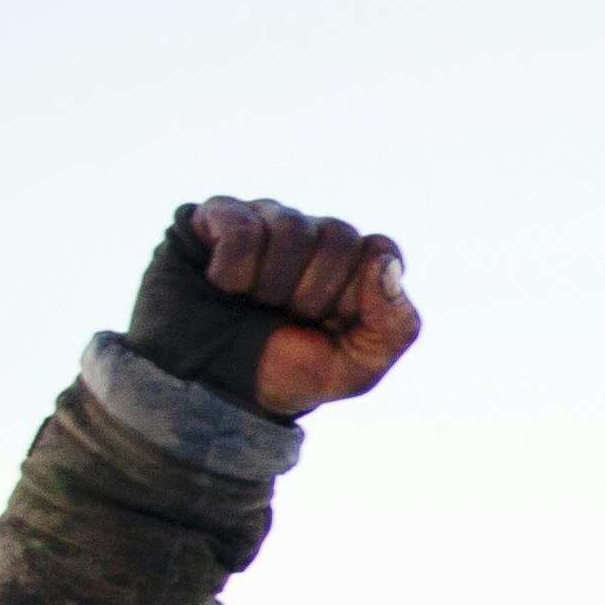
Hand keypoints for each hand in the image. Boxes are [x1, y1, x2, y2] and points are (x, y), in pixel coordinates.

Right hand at [124, 196, 421, 417]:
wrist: (210, 387)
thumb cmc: (286, 373)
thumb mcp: (355, 369)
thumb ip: (394, 325)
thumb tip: (387, 262)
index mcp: (352, 267)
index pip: (381, 248)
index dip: (359, 291)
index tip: (333, 322)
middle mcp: (313, 235)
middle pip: (338, 234)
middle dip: (313, 293)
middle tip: (289, 316)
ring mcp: (266, 221)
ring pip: (290, 227)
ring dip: (272, 284)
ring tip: (256, 304)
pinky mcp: (217, 217)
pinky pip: (241, 226)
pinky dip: (233, 268)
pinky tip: (224, 285)